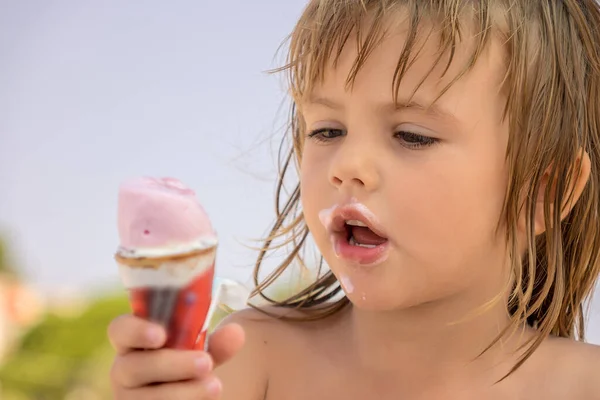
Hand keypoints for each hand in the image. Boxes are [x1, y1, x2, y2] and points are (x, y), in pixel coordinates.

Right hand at [108, 314, 244, 398]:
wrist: (187, 394)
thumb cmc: (188, 364)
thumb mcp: (201, 352)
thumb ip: (216, 343)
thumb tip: (236, 332)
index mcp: (133, 342)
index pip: (120, 329)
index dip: (136, 330)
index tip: (161, 334)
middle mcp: (124, 369)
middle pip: (134, 366)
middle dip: (172, 365)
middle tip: (206, 363)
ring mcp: (129, 397)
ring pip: (146, 398)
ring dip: (183, 392)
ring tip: (215, 387)